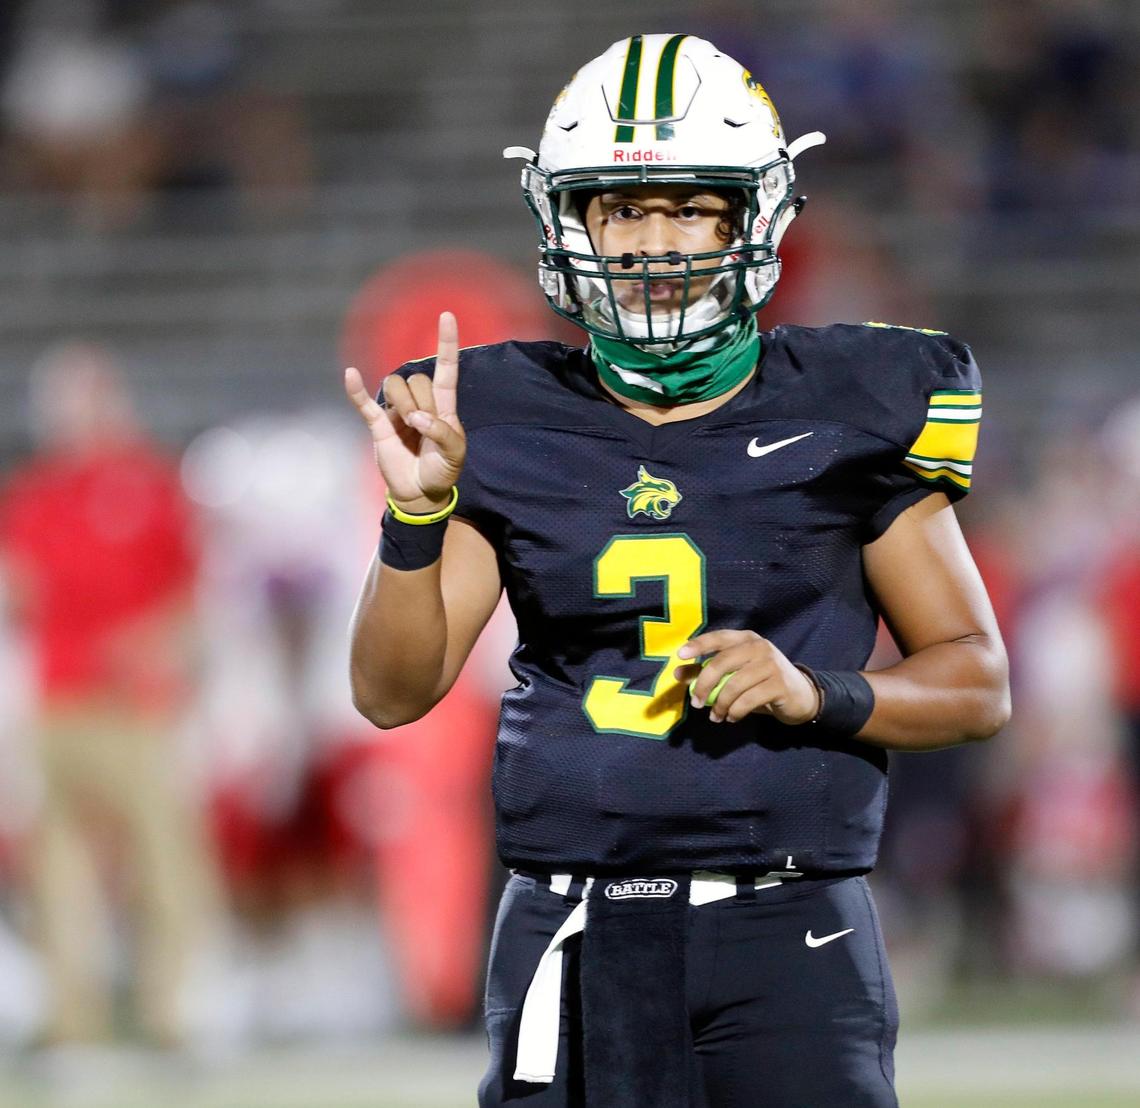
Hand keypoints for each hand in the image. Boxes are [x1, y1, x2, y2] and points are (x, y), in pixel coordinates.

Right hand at [344, 311, 465, 512]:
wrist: (420, 491)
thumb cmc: (442, 470)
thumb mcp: (454, 453)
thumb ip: (442, 432)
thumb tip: (416, 418)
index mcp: (443, 405)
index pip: (446, 368)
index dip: (446, 343)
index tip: (446, 315)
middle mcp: (420, 402)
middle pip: (418, 380)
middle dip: (422, 403)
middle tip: (423, 429)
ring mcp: (397, 411)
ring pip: (396, 386)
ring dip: (403, 404)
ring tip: (407, 428)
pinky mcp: (378, 424)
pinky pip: (364, 402)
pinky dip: (356, 389)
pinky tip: (351, 374)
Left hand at [675, 630, 819, 724]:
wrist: (801, 696)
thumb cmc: (761, 683)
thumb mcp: (734, 675)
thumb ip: (706, 672)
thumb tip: (677, 673)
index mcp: (746, 639)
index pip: (719, 638)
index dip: (699, 645)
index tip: (680, 655)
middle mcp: (759, 647)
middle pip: (722, 662)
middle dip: (704, 684)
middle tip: (695, 703)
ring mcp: (771, 664)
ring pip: (734, 685)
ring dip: (720, 705)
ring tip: (716, 717)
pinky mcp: (779, 684)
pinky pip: (748, 700)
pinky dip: (735, 711)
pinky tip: (732, 717)